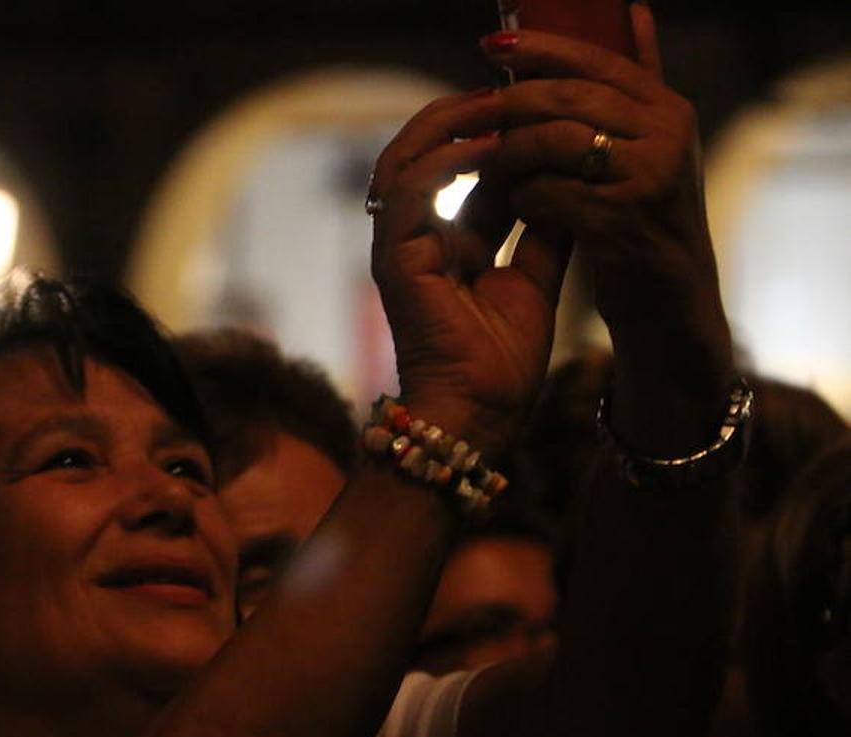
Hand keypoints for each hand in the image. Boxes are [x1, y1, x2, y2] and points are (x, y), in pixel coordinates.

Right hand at [369, 92, 567, 456]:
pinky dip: (446, 162)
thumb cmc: (499, 366)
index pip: (459, 169)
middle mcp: (415, 238)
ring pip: (405, 159)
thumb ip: (545, 233)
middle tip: (507, 91)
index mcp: (445, 244)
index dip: (494, 133)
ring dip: (450, 127)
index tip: (533, 107)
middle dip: (463, 117)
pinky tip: (487, 148)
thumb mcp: (535, 282)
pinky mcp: (396, 260)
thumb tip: (569, 184)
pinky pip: (409, 192)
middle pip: (421, 153)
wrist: (478, 416)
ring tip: (496, 105)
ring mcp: (399, 248)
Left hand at [483, 6, 734, 450]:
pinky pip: (549, 195)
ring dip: (510, 153)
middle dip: (510, 103)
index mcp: (669, 109)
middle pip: (569, 97)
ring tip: (486, 163)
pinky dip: (523, 198)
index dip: (541, 48)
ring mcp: (648, 177)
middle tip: (470, 112)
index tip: (490, 43)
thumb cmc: (647, 223)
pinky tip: (515, 205)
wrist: (670, 305)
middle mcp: (668, 134)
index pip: (597, 60)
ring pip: (554, 143)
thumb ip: (635, 87)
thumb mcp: (649, 149)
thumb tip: (633, 9)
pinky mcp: (621, 223)